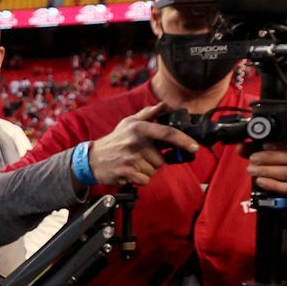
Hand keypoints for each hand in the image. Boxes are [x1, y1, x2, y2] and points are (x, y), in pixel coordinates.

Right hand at [85, 104, 200, 186]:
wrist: (92, 159)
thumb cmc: (114, 141)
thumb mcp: (128, 123)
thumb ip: (148, 114)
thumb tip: (164, 105)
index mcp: (138, 128)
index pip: (167, 133)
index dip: (183, 140)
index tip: (194, 147)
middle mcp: (135, 142)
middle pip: (161, 158)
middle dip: (154, 160)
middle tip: (140, 157)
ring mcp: (130, 158)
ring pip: (154, 170)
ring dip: (147, 170)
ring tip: (134, 164)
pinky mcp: (126, 172)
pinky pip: (145, 180)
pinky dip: (140, 179)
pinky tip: (130, 172)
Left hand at [248, 140, 286, 219]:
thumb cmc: (283, 170)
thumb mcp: (272, 158)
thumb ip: (257, 150)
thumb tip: (240, 147)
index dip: (281, 143)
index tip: (264, 144)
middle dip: (270, 157)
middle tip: (253, 159)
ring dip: (268, 171)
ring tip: (252, 170)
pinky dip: (273, 184)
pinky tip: (261, 181)